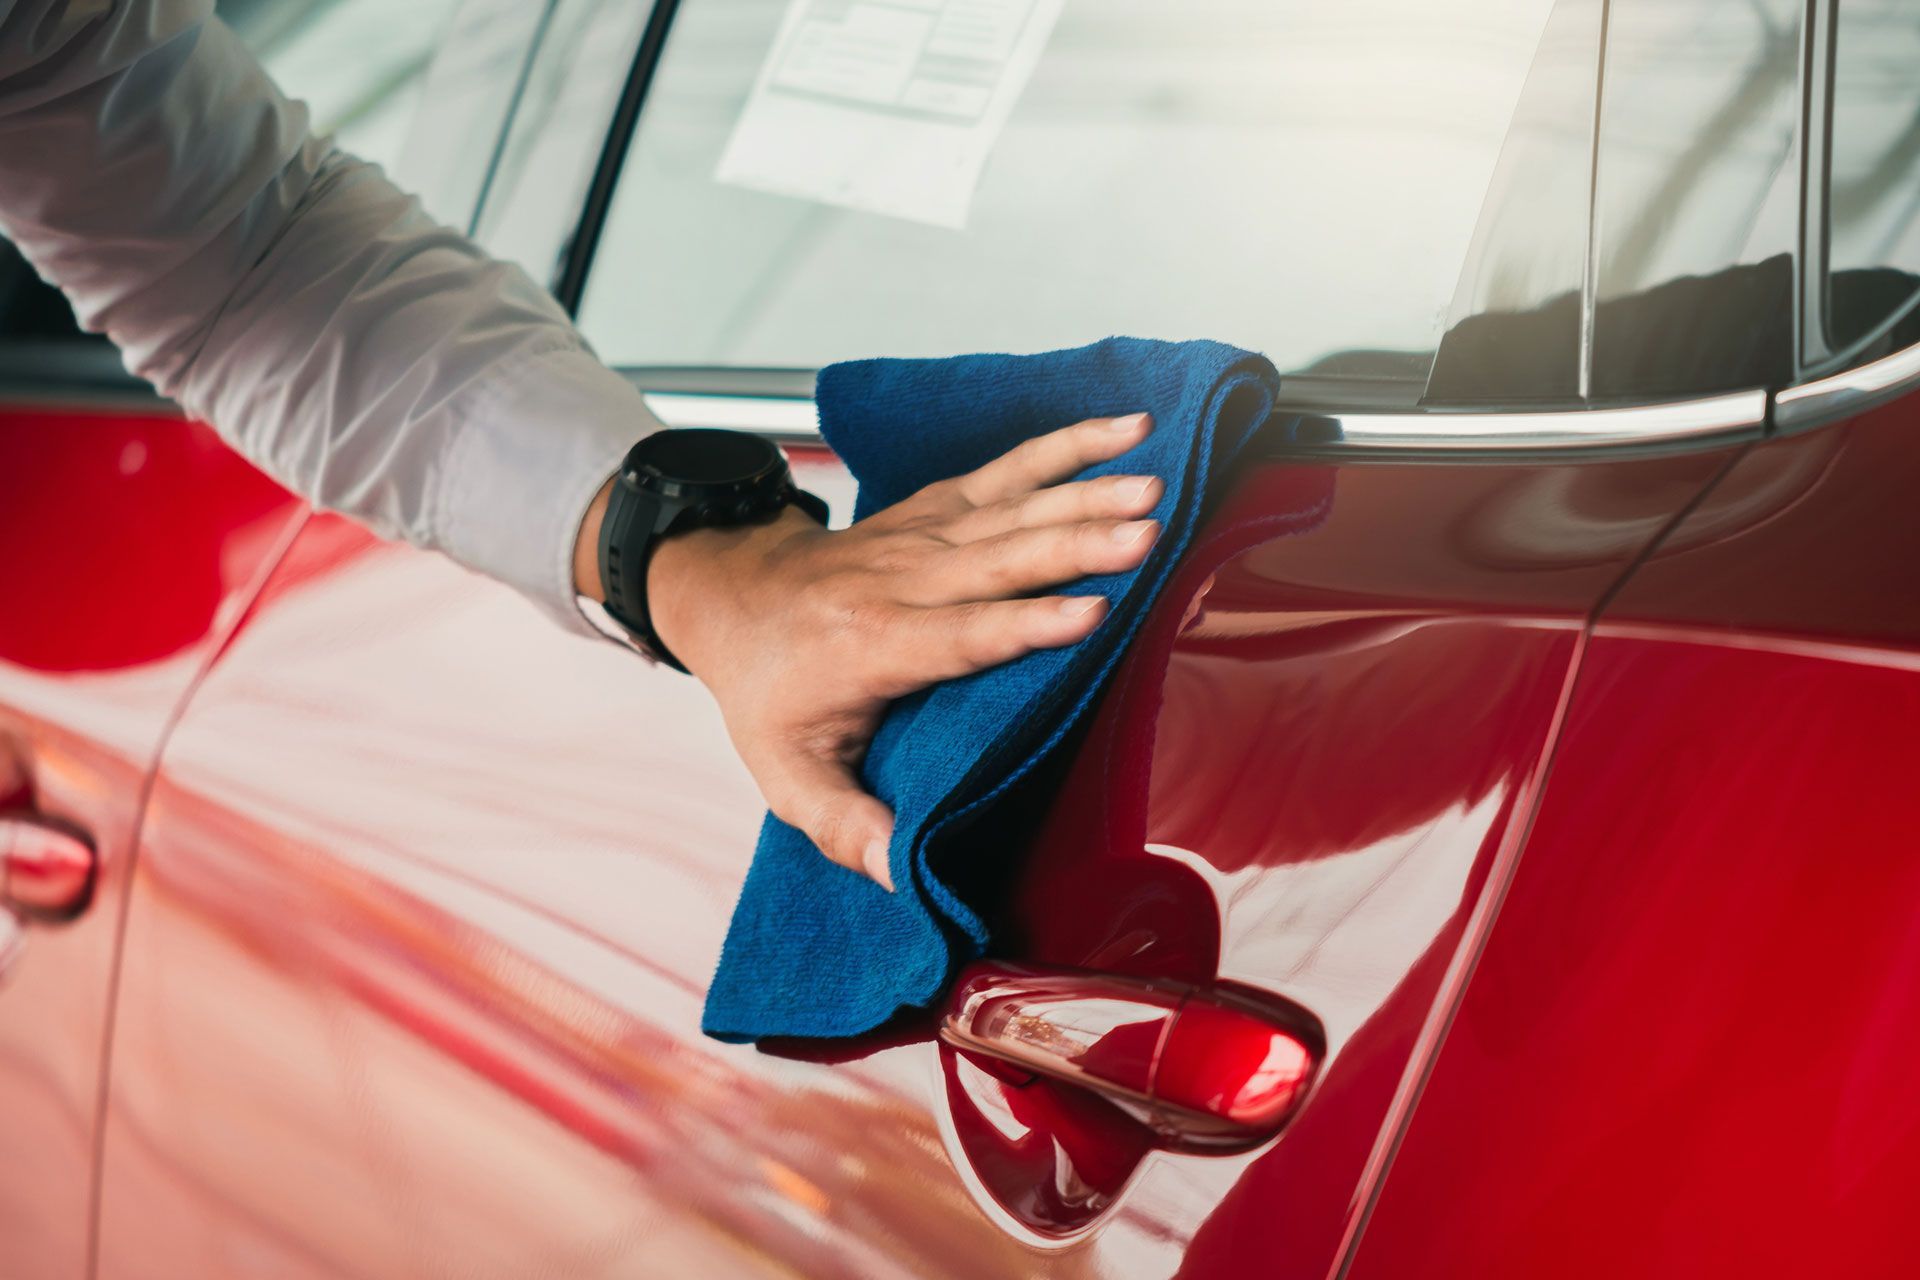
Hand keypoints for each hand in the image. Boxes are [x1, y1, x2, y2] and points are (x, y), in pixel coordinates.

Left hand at [576, 413, 1161, 887]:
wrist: (727, 593)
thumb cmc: (767, 689)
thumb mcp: (785, 771)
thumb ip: (840, 824)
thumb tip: (898, 875)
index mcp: (872, 646)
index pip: (958, 635)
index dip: (1023, 624)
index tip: (1090, 613)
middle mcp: (901, 581)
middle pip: (1000, 560)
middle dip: (1076, 544)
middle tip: (1147, 531)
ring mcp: (921, 535)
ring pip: (1013, 510)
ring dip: (1086, 494)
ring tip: (1152, 486)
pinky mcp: (938, 508)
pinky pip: (1009, 470)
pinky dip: (1066, 447)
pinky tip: (1122, 430)